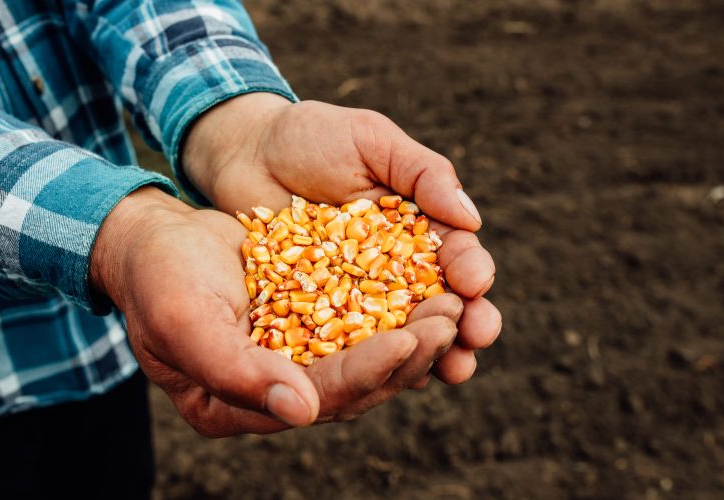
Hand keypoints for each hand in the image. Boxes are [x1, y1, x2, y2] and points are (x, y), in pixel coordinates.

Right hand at [89, 187, 470, 435]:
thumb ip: (238, 372)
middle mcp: (274, 390)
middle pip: (355, 384)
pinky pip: (361, 319)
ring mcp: (294, 356)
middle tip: (454, 319)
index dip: (367, 372)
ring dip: (414, 330)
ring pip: (367, 353)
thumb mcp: (186, 322)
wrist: (154, 240)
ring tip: (455, 303)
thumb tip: (304, 412)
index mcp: (240, 406)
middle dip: (409, 353)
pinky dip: (395, 304)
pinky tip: (430, 283)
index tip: (411, 339)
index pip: (319, 398)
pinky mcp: (308, 321)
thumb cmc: (158, 280)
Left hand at [183, 93, 500, 385]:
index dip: (471, 270)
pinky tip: (393, 378)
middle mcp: (396, 266)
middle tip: (477, 335)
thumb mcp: (371, 140)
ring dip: (432, 352)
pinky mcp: (321, 312)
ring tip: (452, 369)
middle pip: (440, 301)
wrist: (246, 152)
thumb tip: (472, 219)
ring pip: (404, 331)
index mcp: (419, 226)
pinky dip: (373, 362)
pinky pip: (351, 342)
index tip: (474, 282)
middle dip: (464, 321)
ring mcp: (359, 294)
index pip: (457, 254)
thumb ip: (422, 174)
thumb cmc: (312, 137)